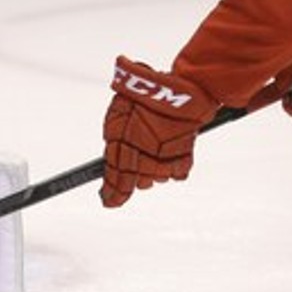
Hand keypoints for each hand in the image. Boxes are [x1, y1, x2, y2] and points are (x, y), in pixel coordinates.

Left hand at [101, 57, 217, 206]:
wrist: (177, 90)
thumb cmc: (144, 95)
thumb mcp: (117, 111)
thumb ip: (113, 134)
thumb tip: (111, 147)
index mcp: (120, 149)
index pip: (114, 183)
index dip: (111, 196)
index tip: (108, 200)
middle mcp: (140, 161)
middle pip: (137, 183)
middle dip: (135, 174)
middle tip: (138, 156)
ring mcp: (162, 163)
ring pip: (157, 180)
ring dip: (155, 169)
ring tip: (157, 147)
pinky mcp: (183, 160)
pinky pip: (177, 175)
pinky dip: (174, 166)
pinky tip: (171, 150)